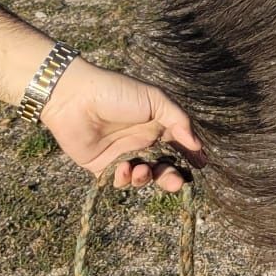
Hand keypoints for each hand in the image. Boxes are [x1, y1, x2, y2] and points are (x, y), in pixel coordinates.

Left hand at [41, 59, 202, 191]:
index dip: (190, 156)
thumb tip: (196, 144)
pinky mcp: (102, 166)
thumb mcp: (155, 99)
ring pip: (143, 176)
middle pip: (163, 166)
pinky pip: (119, 181)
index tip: (201, 166)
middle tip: (177, 183)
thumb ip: (178, 121)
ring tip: (142, 171)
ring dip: (147, 178)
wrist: (75, 98)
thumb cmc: (118, 92)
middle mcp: (142, 142)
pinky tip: (124, 169)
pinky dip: (124, 180)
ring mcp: (123, 155)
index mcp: (157, 126)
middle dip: (171, 177)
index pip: (179, 145)